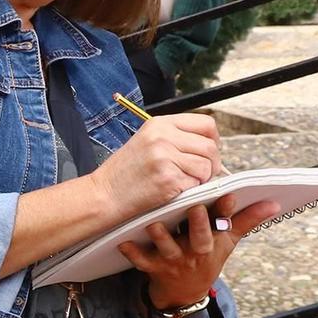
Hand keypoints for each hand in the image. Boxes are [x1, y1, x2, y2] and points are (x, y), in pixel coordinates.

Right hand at [88, 113, 220, 222]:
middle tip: (198, 174)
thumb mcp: (146, 142)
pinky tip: (174, 190)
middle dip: (211, 164)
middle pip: (210, 146)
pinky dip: (191, 190)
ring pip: (207, 166)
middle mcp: (162, 136)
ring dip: (201, 178)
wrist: (105, 194)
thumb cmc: (125, 172)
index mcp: (159, 124)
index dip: (212, 140)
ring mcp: (165, 157)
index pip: (206, 124)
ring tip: (183, 182)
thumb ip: (175, 137)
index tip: (205, 153)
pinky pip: (197, 183)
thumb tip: (209, 144)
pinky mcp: (168, 178)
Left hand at [118, 195, 281, 310]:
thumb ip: (247, 219)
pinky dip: (133, 253)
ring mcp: (174, 260)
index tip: (229, 194)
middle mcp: (195, 250)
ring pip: (168, 248)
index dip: (227, 210)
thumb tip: (274, 202)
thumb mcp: (228, 241)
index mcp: (214, 241)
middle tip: (194, 208)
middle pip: (200, 238)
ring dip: (161, 237)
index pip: (224, 224)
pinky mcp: (154, 267)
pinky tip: (123, 243)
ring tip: (154, 223)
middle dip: (198, 224)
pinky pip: (142, 261)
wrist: (185, 292)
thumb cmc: (206, 258)